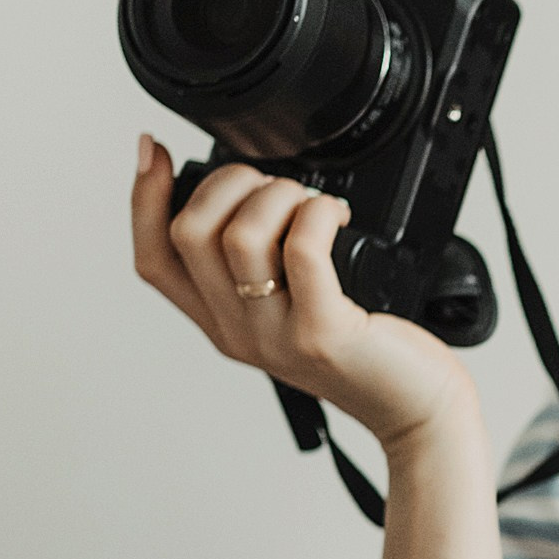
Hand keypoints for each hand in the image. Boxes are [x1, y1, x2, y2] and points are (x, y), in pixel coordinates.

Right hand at [130, 136, 468, 449]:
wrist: (416, 408)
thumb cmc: (367, 352)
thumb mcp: (297, 309)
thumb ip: (265, 267)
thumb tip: (251, 191)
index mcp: (222, 322)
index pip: (153, 260)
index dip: (142, 199)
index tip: (153, 150)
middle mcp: (238, 331)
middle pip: (187, 234)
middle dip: (227, 182)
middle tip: (273, 186)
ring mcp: (276, 335)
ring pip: (238, 236)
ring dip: (276, 195)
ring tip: (310, 203)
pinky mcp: (322, 333)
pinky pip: (302, 251)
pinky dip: (317, 214)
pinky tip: (336, 216)